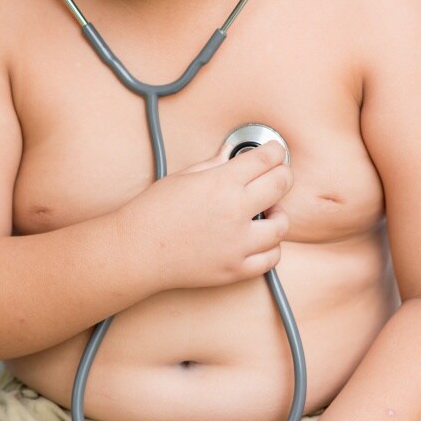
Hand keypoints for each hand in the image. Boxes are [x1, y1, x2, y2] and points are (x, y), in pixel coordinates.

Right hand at [117, 141, 292, 290]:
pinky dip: (271, 248)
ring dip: (278, 214)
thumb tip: (232, 154)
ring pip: (281, 225)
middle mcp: (235, 211)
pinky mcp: (235, 269)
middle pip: (281, 185)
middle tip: (278, 174)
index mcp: (222, 183)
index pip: (266, 159)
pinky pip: (271, 259)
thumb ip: (214, 164)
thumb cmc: (153, 212)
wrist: (137, 251)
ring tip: (266, 212)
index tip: (275, 151)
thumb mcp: (183, 177)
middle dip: (283, 174)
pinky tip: (259, 240)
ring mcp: (238, 243)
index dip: (275, 151)